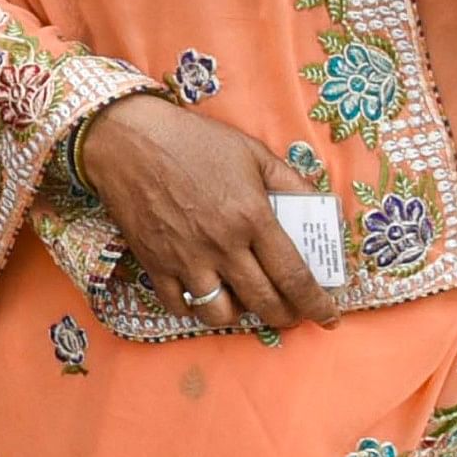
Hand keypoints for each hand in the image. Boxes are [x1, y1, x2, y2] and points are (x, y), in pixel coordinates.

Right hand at [80, 94, 339, 331]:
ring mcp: (185, 258)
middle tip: (291, 313)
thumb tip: (320, 209)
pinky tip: (204, 295)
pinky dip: (195, 308)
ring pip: (220, 314)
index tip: (327, 317)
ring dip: (240, 317)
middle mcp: (222, 245)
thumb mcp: (252, 152)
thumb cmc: (193, 141)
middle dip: (285, 317)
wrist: (128, 139)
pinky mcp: (154, 262)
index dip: (316, 304)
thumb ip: (291, 182)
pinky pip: (179, 305)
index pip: (294, 276)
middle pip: (264, 303)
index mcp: (252, 217)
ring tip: (245, 304)